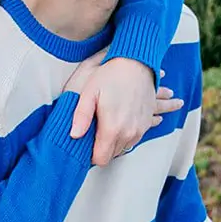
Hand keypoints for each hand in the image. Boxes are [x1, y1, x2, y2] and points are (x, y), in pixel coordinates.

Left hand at [68, 56, 183, 165]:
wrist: (138, 63)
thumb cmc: (112, 75)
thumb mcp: (89, 93)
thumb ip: (81, 116)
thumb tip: (74, 135)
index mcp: (112, 129)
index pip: (100, 159)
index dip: (90, 155)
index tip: (85, 145)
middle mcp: (129, 133)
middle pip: (111, 155)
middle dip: (101, 148)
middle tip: (93, 133)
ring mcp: (140, 129)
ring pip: (123, 148)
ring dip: (114, 142)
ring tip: (105, 126)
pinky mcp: (146, 123)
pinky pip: (134, 139)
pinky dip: (125, 135)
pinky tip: (119, 125)